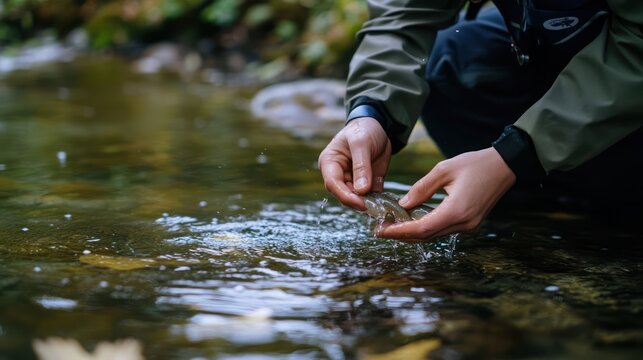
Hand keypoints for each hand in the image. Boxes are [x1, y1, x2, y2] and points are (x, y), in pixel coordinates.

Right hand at [318, 117, 391, 209]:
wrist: (378, 126)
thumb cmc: (363, 129)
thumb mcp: (361, 143)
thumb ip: (361, 167)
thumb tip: (361, 191)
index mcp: (330, 163)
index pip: (333, 183)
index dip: (345, 195)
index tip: (360, 202)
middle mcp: (338, 174)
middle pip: (343, 194)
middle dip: (357, 202)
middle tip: (372, 207)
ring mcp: (352, 180)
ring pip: (356, 199)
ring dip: (367, 203)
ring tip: (380, 207)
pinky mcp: (366, 184)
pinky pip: (370, 197)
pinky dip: (377, 201)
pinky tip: (384, 204)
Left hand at [376, 147, 515, 241]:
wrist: (505, 166)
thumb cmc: (475, 164)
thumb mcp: (444, 170)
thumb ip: (422, 188)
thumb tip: (403, 204)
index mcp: (457, 210)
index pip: (422, 228)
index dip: (400, 231)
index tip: (382, 230)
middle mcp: (463, 223)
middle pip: (426, 236)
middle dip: (402, 235)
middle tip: (380, 230)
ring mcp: (468, 225)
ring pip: (434, 235)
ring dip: (412, 233)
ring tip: (391, 227)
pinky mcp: (470, 223)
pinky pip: (442, 229)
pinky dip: (425, 228)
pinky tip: (411, 222)